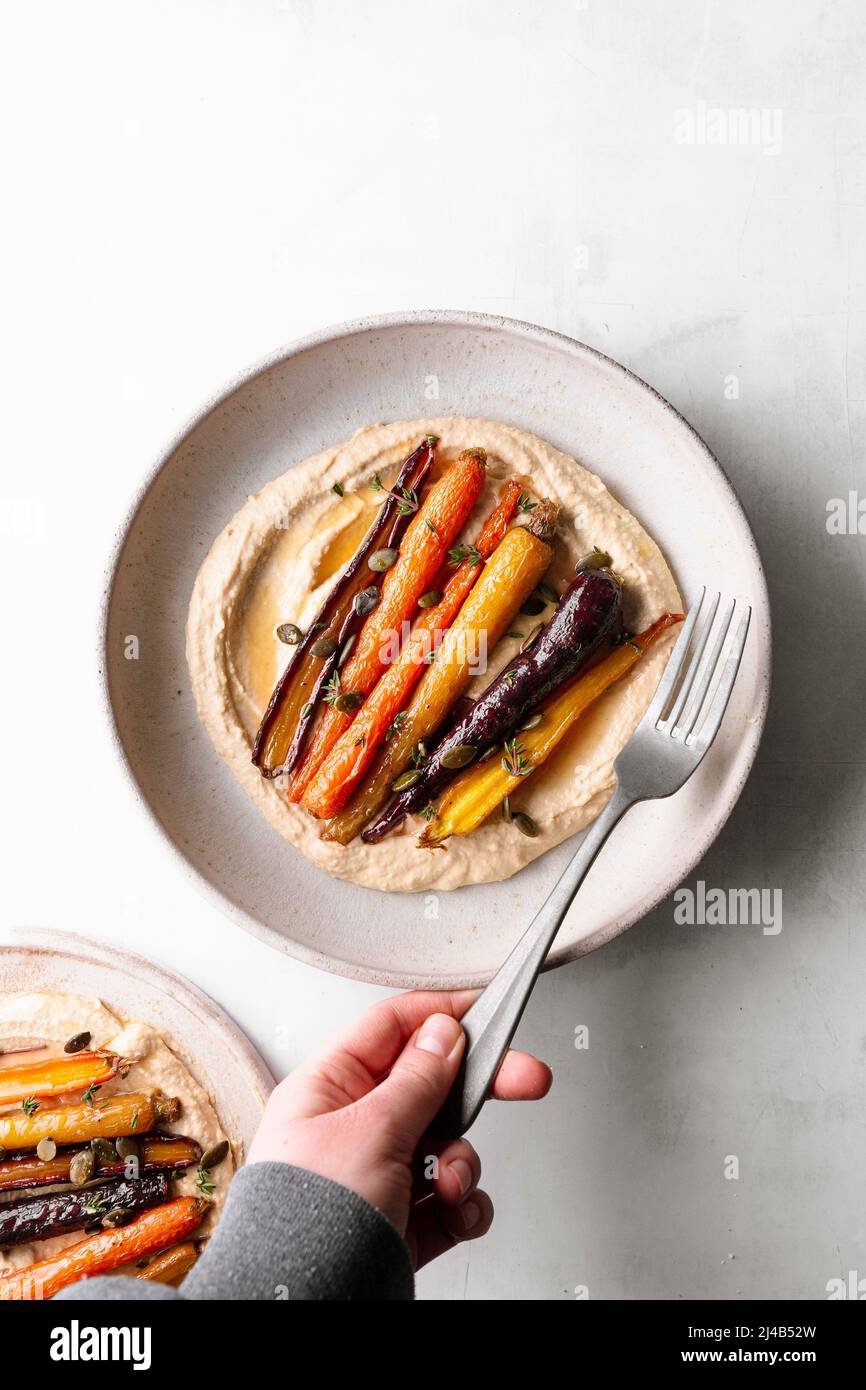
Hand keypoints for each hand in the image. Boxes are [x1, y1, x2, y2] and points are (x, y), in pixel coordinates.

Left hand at [248, 990, 551, 1269]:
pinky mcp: (399, 1222)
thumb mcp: (371, 1129)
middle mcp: (351, 1128)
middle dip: (478, 1089)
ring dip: (464, 1162)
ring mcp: (377, 1177)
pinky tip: (455, 1213)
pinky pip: (450, 1200)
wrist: (306, 1306)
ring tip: (451, 1183)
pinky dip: (464, 1206)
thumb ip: (416, 1078)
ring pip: (447, 1146)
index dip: (440, 1016)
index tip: (485, 1011)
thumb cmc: (309, 1218)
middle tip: (525, 1078)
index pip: (390, 1030)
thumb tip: (443, 1032)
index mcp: (328, 1089)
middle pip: (430, 1088)